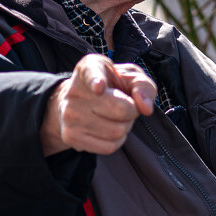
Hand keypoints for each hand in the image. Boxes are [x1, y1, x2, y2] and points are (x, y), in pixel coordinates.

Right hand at [40, 54, 156, 156]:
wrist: (83, 100)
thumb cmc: (112, 86)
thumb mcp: (130, 77)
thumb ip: (143, 86)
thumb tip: (145, 108)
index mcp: (89, 68)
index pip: (91, 74)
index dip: (96, 81)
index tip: (99, 87)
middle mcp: (74, 91)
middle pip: (121, 110)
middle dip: (132, 111)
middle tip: (125, 105)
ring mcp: (69, 115)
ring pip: (116, 131)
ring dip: (125, 126)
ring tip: (115, 116)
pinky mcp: (70, 136)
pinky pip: (109, 147)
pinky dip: (117, 140)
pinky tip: (109, 129)